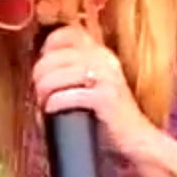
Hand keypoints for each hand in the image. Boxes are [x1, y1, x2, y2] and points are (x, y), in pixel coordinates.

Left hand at [32, 25, 153, 157]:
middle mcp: (104, 59)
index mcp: (101, 52)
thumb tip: (40, 71)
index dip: (47, 50)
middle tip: (39, 94)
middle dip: (40, 76)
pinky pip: (67, 95)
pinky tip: (51, 111)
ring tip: (44, 104)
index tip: (45, 70)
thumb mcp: (94, 85)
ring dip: (44, 91)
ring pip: (57, 74)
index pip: (64, 34)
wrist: (137, 141)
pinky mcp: (105, 98)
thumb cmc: (110, 118)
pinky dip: (54, 104)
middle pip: (54, 56)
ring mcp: (106, 77)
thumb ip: (74, 71)